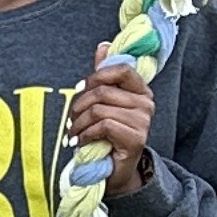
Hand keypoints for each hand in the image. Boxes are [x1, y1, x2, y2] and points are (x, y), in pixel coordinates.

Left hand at [69, 48, 156, 194]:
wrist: (113, 170)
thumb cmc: (106, 136)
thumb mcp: (102, 104)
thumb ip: (104, 77)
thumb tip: (103, 46)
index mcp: (140, 90)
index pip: (121, 69)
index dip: (95, 76)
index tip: (80, 89)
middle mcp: (146, 103)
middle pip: (102, 91)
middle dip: (78, 105)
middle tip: (71, 120)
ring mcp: (143, 121)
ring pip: (99, 109)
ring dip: (78, 123)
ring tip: (74, 133)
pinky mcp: (136, 138)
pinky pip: (103, 125)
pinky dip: (85, 134)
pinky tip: (80, 142)